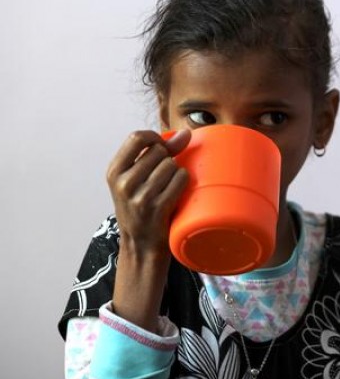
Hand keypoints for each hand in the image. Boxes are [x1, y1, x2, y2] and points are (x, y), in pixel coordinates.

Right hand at [106, 129, 190, 330]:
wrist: (140, 246)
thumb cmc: (142, 206)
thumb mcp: (138, 179)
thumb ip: (160, 153)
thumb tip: (186, 132)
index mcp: (114, 171)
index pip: (137, 137)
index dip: (156, 138)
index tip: (163, 148)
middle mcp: (123, 183)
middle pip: (159, 152)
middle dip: (169, 160)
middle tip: (164, 178)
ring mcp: (139, 196)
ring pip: (172, 165)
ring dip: (177, 174)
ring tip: (169, 189)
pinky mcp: (156, 208)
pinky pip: (181, 179)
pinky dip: (184, 183)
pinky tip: (177, 194)